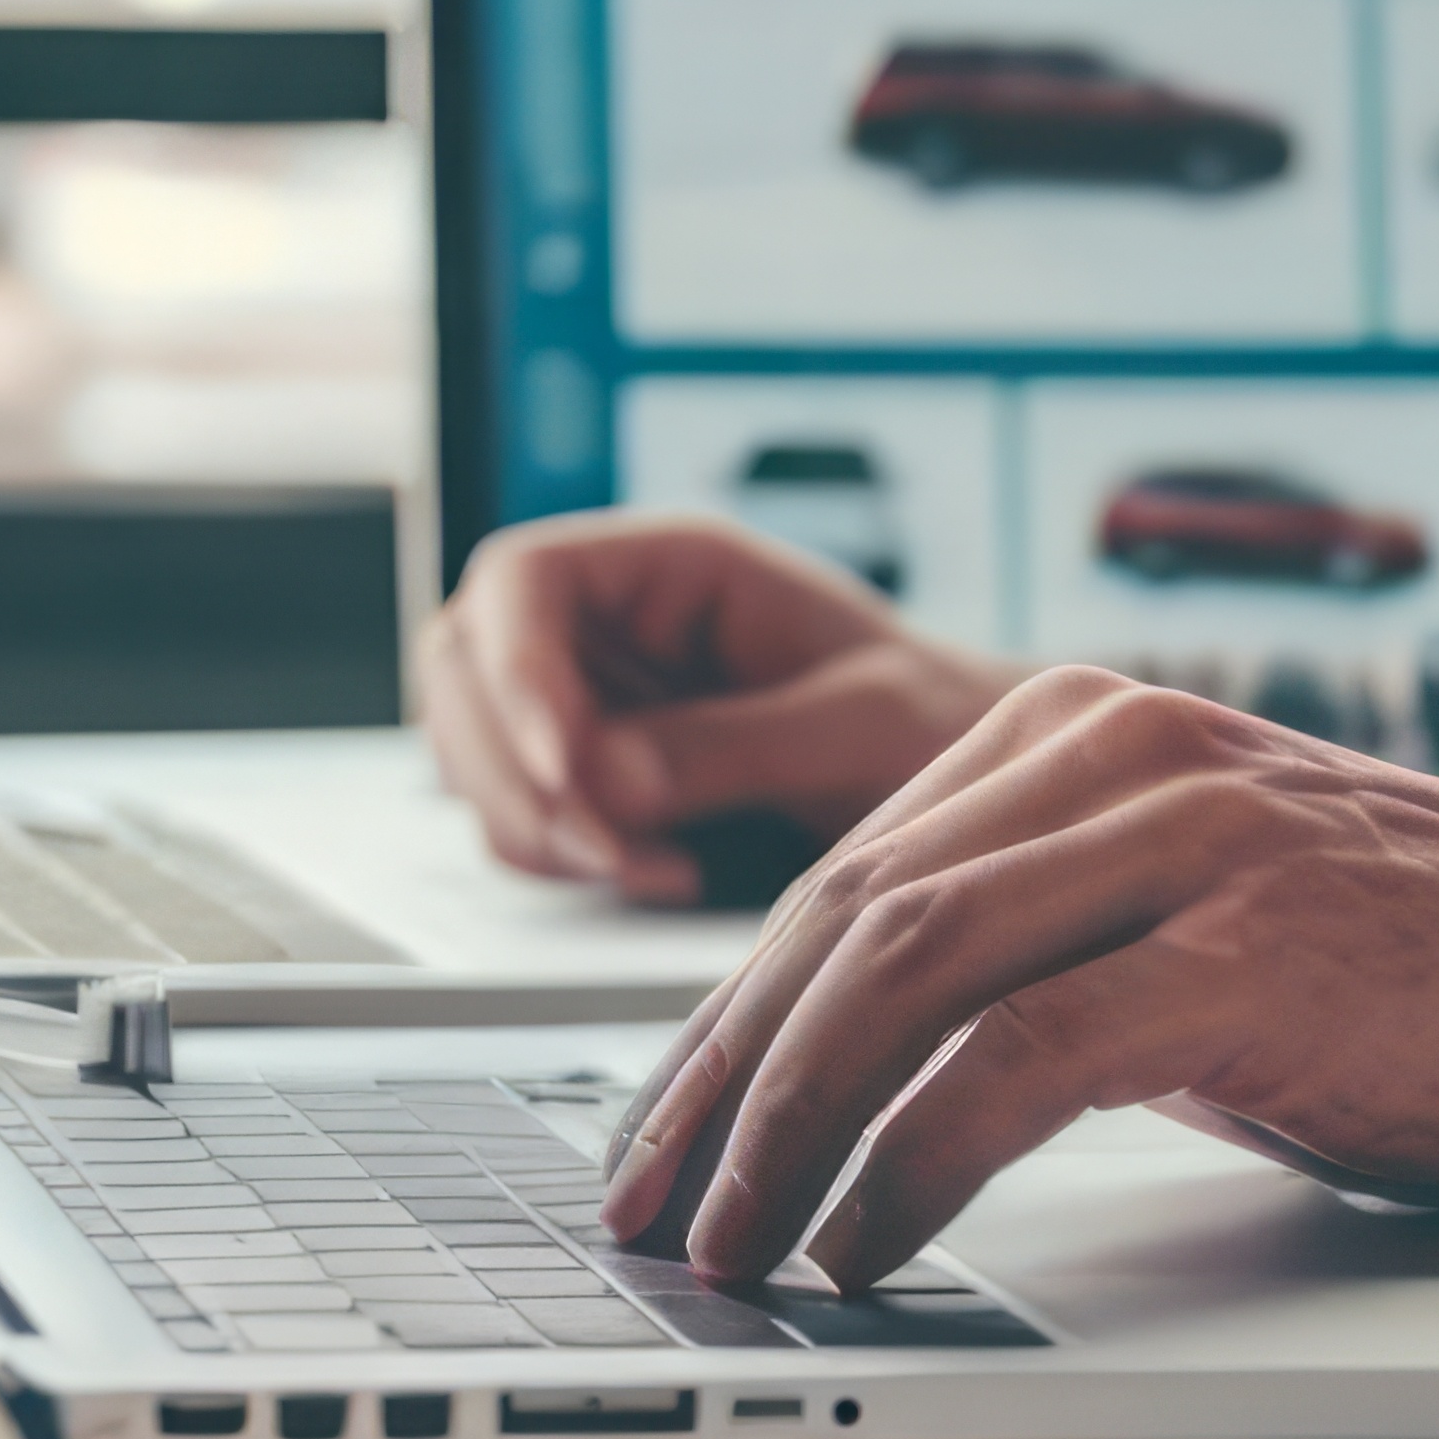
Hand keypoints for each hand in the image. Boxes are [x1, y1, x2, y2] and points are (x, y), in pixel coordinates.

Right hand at [424, 512, 1028, 905]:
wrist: (973, 785)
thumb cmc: (937, 720)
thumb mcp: (866, 723)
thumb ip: (742, 742)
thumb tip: (609, 777)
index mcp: (674, 565)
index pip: (524, 580)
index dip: (516, 670)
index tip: (572, 769)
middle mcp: (611, 619)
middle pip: (465, 667)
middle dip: (517, 771)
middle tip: (608, 850)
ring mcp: (590, 695)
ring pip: (477, 751)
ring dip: (538, 826)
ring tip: (657, 869)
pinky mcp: (594, 773)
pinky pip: (524, 814)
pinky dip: (564, 858)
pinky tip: (662, 873)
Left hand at [601, 669, 1438, 1288]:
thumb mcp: (1213, 925)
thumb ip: (1058, 952)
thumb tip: (877, 1077)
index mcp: (1093, 730)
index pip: (846, 874)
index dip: (727, 1022)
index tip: (665, 1140)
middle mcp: (1126, 753)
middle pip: (843, 921)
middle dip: (722, 1087)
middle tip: (656, 1216)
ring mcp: (1192, 844)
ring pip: (901, 978)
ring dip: (786, 1135)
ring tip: (734, 1253)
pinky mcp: (1251, 953)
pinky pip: (1014, 1064)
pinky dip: (907, 1168)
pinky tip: (864, 1246)